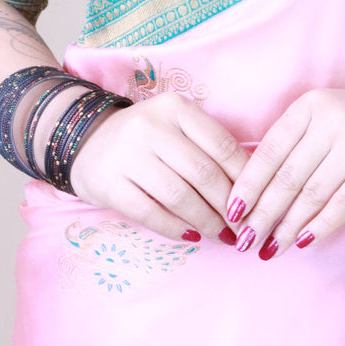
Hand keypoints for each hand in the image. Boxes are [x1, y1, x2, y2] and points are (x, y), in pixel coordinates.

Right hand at [70, 92, 248, 240]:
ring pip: (179, 196)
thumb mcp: (178, 129)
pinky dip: (175, 228)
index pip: (222, 146)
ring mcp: (127, 155)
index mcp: (176, 109)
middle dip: (229, 207)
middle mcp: (151, 127)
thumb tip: (252, 192)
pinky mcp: (109, 183)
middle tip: (244, 228)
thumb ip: (210, 150)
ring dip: (207, 222)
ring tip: (223, 236)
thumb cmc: (147, 141)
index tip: (258, 203)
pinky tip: (192, 236)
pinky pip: (150, 213)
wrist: (86, 141)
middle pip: (203, 173)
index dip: (246, 180)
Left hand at [224, 88, 344, 258]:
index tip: (232, 212)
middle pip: (288, 177)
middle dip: (263, 214)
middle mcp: (332, 121)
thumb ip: (289, 147)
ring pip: (312, 195)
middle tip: (246, 241)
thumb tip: (248, 196)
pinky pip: (342, 205)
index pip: (269, 151)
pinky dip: (320, 226)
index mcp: (310, 107)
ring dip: (288, 227)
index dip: (248, 185)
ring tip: (271, 249)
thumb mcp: (319, 122)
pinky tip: (302, 242)